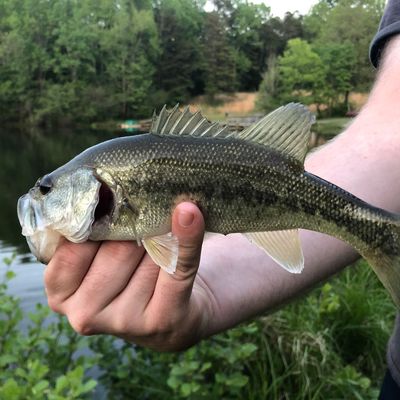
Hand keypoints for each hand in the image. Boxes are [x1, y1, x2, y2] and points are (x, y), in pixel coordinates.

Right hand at [44, 202, 210, 350]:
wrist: (173, 306)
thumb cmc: (129, 270)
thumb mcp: (99, 252)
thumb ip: (95, 228)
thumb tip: (111, 187)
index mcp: (59, 292)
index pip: (76, 242)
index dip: (98, 218)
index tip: (112, 199)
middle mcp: (84, 314)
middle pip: (115, 248)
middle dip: (135, 229)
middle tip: (146, 226)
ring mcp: (123, 322)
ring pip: (148, 253)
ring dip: (161, 238)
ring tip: (163, 242)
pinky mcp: (162, 319)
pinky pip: (177, 267)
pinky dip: (188, 239)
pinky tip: (191, 215)